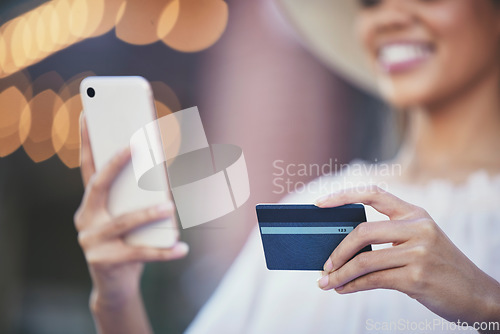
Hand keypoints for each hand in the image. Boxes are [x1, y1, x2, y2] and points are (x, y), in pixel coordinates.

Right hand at [74, 116, 187, 310]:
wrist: (114, 286)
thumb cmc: (126, 243)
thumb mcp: (129, 218)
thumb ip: (138, 197)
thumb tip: (164, 172)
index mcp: (90, 204)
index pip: (87, 168)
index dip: (86, 142)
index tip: (87, 113)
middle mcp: (85, 219)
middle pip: (98, 186)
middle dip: (115, 163)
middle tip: (135, 144)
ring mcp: (91, 241)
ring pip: (123, 221)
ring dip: (148, 213)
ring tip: (169, 206)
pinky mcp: (105, 262)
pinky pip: (140, 253)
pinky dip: (164, 251)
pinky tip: (183, 248)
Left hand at [314, 186, 499, 323]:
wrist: (477, 294)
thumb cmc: (440, 267)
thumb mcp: (419, 242)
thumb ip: (388, 238)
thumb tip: (342, 248)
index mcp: (415, 213)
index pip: (373, 193)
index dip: (343, 195)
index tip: (319, 204)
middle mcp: (418, 228)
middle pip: (363, 232)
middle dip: (338, 251)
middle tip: (324, 265)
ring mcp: (419, 252)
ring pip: (364, 260)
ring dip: (340, 274)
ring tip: (327, 282)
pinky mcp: (417, 277)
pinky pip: (373, 280)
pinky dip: (352, 286)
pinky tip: (343, 289)